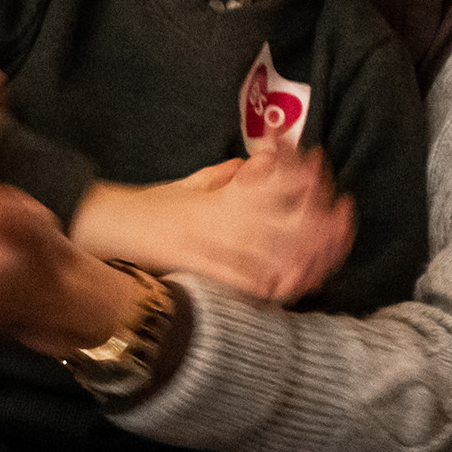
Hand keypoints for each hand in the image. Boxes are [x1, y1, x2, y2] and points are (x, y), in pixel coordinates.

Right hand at [70, 142, 355, 304]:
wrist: (107, 227)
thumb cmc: (151, 207)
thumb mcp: (194, 182)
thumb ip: (229, 176)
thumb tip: (261, 164)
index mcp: (221, 194)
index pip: (273, 184)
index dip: (307, 185)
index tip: (331, 189)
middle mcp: (220, 217)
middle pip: (282, 220)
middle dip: (318, 224)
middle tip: (344, 226)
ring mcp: (210, 246)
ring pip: (269, 252)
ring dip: (304, 256)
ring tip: (329, 259)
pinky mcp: (199, 272)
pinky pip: (242, 283)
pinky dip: (270, 286)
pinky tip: (292, 287)